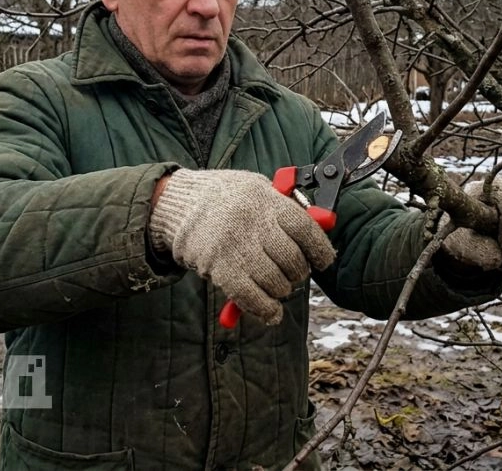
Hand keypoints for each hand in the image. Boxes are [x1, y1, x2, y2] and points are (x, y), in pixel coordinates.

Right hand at [149, 169, 335, 323]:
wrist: (178, 204)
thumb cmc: (223, 197)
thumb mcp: (256, 189)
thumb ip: (284, 208)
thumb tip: (320, 227)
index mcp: (266, 199)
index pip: (306, 230)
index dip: (320, 250)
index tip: (324, 260)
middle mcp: (253, 222)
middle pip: (292, 260)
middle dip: (297, 272)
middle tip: (292, 272)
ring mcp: (235, 247)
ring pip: (276, 282)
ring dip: (281, 290)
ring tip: (275, 284)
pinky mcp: (219, 268)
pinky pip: (251, 297)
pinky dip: (265, 310)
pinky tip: (271, 312)